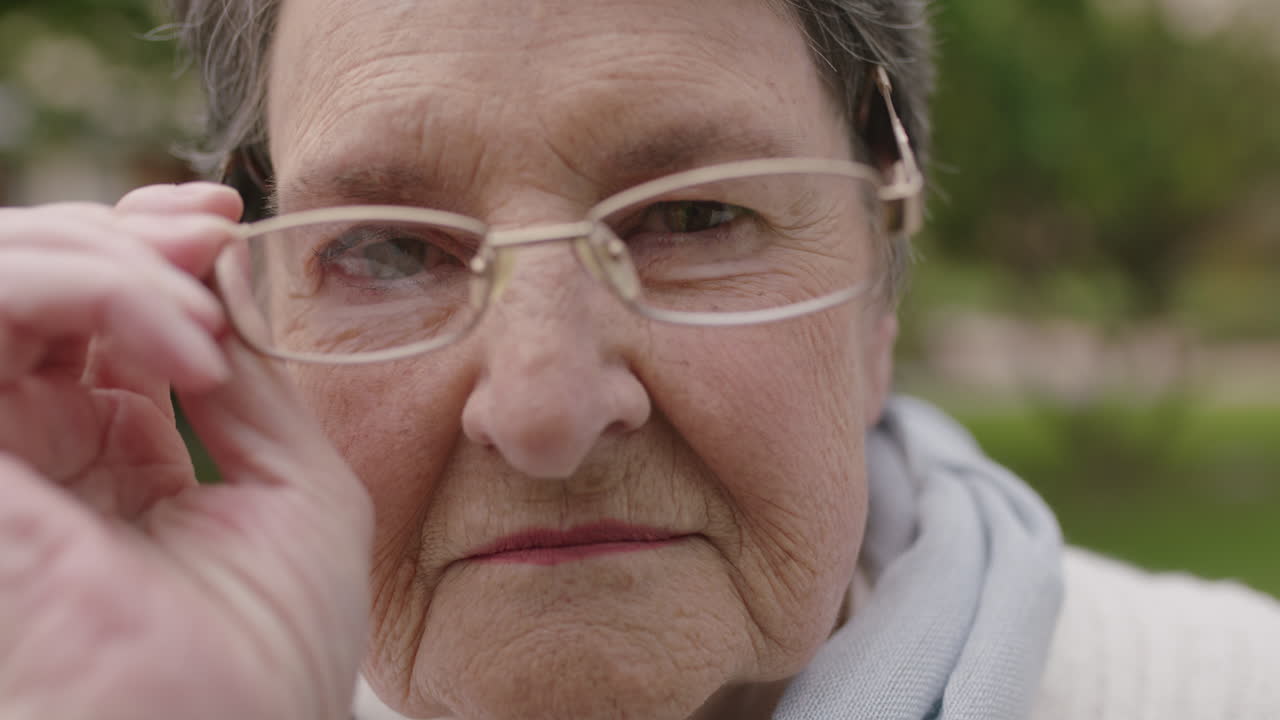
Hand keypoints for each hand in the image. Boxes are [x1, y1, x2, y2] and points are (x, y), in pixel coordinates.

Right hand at [0, 185, 372, 719]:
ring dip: (108, 261)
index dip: (147, 248)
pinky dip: (82, 290)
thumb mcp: (291, 484)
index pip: (91, 310)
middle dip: (126, 237)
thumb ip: (250, 377)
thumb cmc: (272, 650)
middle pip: (33, 277)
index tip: (226, 227)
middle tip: (214, 247)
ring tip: (203, 322)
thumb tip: (223, 266)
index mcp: (103, 454)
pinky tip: (181, 342)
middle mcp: (31, 450)